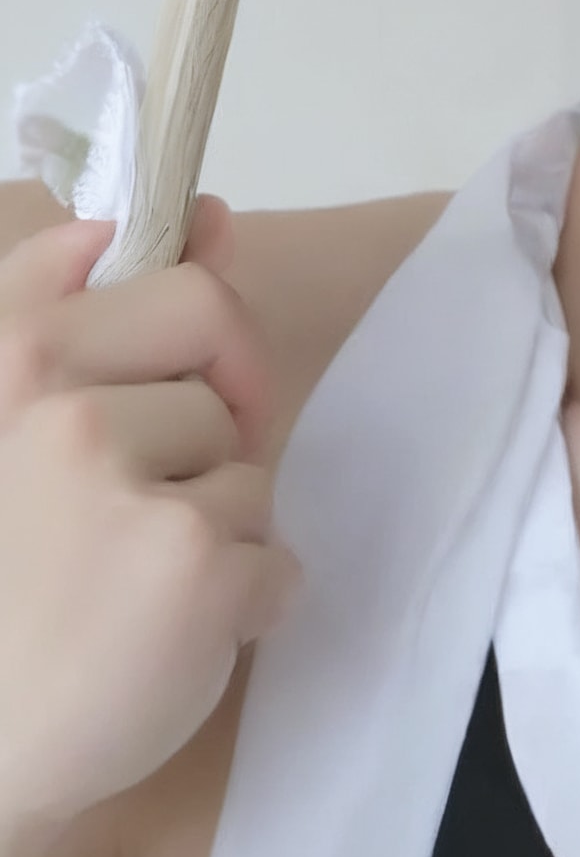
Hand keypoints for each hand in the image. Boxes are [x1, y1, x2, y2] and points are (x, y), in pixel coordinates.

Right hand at [0, 198, 302, 830]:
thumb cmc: (2, 582)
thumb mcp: (8, 415)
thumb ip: (83, 305)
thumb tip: (210, 214)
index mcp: (14, 359)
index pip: (182, 286)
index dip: (203, 343)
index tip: (173, 388)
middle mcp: (62, 407)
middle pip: (226, 366)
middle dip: (214, 428)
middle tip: (150, 501)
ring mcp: (131, 486)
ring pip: (249, 470)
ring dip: (216, 531)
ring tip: (129, 588)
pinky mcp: (192, 570)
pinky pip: (275, 558)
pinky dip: (243, 607)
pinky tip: (165, 641)